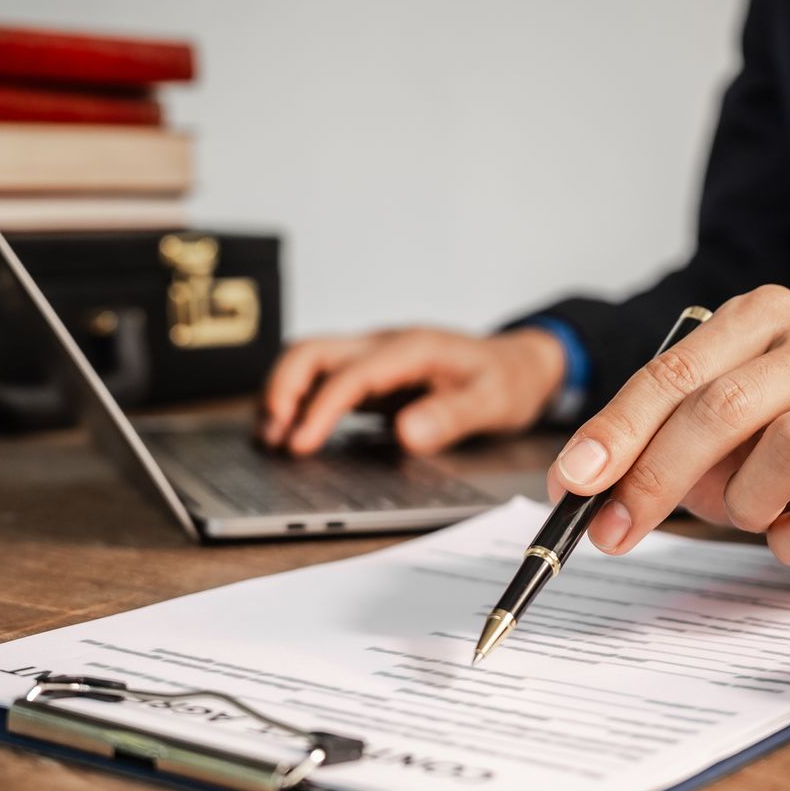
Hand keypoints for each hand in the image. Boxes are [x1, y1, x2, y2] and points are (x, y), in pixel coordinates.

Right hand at [260, 326, 564, 455]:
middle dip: (282, 390)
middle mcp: (384, 346)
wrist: (519, 364)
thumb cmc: (506, 380)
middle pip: (312, 351)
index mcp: (411, 349)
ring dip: (282, 394)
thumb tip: (406, 434)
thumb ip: (451, 417)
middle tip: (271, 438)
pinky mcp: (370, 376)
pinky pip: (322, 380)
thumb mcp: (493, 402)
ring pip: (309, 361)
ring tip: (270, 440)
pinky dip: (298, 402)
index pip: (350, 374)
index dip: (319, 408)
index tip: (300, 445)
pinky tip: (291, 434)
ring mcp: (373, 358)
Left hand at [549, 285, 789, 581]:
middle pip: (723, 406)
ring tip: (751, 515)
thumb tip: (581, 484)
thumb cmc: (786, 448)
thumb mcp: (713, 433)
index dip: (617, 430)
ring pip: (787, 451)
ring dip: (745, 504)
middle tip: (614, 532)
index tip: (571, 481)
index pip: (675, 371)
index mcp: (765, 317)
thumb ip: (653, 445)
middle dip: (656, 477)